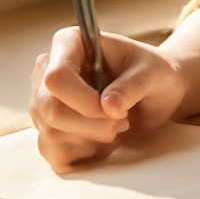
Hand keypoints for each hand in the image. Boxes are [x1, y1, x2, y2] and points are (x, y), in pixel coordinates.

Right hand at [30, 27, 186, 170]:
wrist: (155, 92)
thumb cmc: (152, 73)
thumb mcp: (152, 74)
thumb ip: (132, 86)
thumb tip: (108, 107)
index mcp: (68, 43)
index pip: (56, 77)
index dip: (83, 101)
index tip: (116, 112)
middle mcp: (47, 70)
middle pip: (50, 110)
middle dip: (92, 126)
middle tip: (123, 121)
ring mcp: (44, 101)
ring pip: (52, 134)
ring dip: (92, 139)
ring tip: (117, 125)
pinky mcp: (50, 128)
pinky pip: (54, 152)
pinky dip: (83, 154)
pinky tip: (102, 140)